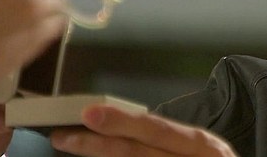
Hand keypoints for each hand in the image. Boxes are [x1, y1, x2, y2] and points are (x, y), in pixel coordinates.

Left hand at [50, 105, 237, 156]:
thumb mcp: (200, 151)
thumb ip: (164, 141)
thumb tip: (116, 126)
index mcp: (202, 145)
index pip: (157, 130)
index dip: (122, 122)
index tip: (89, 113)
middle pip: (138, 154)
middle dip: (97, 146)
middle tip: (64, 137)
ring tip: (70, 150)